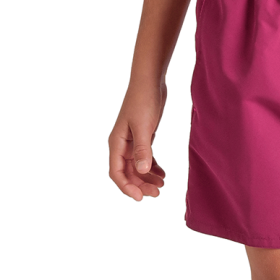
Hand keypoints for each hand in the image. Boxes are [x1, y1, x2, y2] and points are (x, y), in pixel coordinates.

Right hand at [109, 81, 167, 200]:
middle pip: (128, 172)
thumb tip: (142, 171)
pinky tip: (163, 172)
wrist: (150, 80)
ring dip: (147, 177)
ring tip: (162, 185)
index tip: (140, 198)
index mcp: (116, 143)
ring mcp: (132, 140)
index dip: (127, 187)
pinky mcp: (143, 135)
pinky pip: (145, 156)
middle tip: (158, 193)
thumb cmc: (143, 100)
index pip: (116, 173)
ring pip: (137, 166)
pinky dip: (153, 166)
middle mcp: (122, 144)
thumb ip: (143, 149)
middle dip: (141, 184)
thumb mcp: (144, 126)